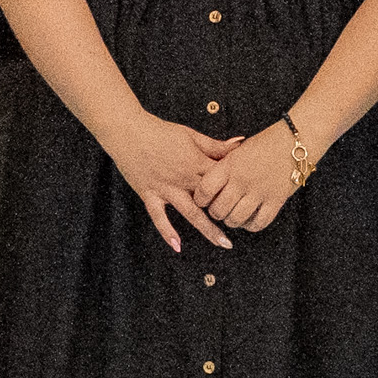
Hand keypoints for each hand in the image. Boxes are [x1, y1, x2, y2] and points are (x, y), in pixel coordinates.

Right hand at [103, 116, 240, 252]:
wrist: (128, 131)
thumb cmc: (160, 131)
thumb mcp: (191, 135)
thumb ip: (215, 145)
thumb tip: (240, 143)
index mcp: (196, 163)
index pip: (222, 179)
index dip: (236, 186)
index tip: (249, 195)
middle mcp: (183, 179)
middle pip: (211, 200)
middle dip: (228, 212)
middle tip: (245, 224)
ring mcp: (166, 189)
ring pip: (191, 213)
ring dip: (208, 229)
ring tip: (223, 243)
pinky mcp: (149, 194)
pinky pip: (158, 217)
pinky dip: (167, 232)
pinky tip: (177, 246)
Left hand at [186, 121, 304, 236]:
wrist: (295, 141)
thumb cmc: (265, 143)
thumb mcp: (238, 150)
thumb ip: (222, 166)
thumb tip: (207, 184)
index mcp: (230, 165)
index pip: (204, 190)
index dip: (200, 199)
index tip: (203, 200)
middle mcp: (242, 180)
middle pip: (218, 209)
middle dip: (215, 213)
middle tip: (218, 209)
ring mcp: (259, 192)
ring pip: (235, 219)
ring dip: (231, 220)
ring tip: (233, 215)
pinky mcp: (276, 201)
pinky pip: (258, 223)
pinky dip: (251, 225)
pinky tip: (249, 219)